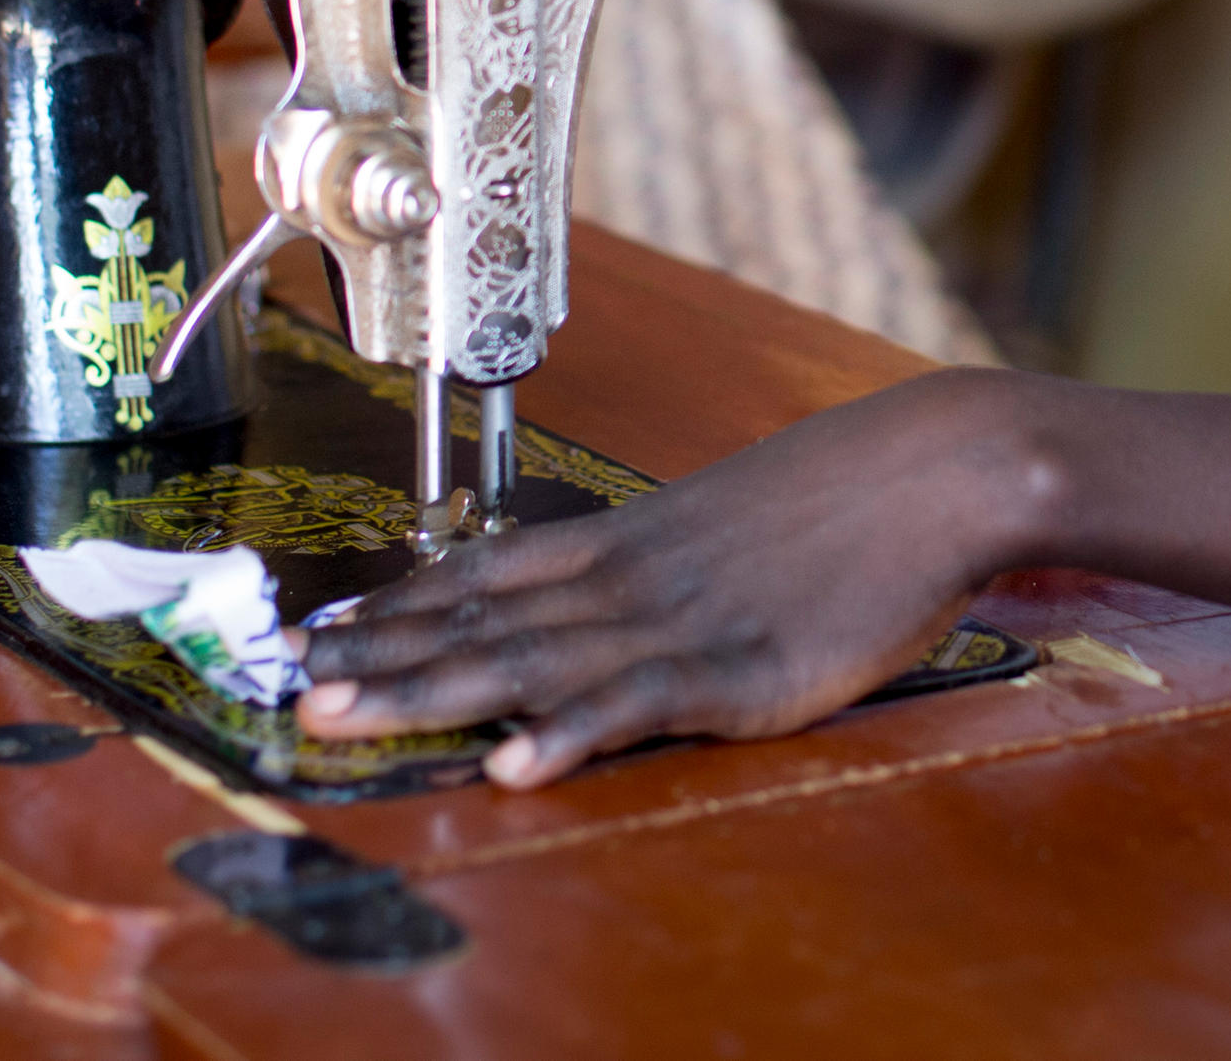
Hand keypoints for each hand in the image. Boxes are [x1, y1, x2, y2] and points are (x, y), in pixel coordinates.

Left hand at [297, 369, 1042, 787]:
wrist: (940, 467)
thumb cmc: (849, 500)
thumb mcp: (734, 522)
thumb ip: (666, 562)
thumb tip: (609, 591)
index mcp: (633, 540)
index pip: (486, 572)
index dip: (398, 605)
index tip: (319, 632)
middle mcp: (635, 576)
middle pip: (483, 617)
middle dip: (382, 656)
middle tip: (290, 685)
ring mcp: (683, 621)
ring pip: (532, 658)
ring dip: (432, 690)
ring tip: (347, 716)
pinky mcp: (741, 668)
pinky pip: (638, 705)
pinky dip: (571, 734)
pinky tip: (515, 764)